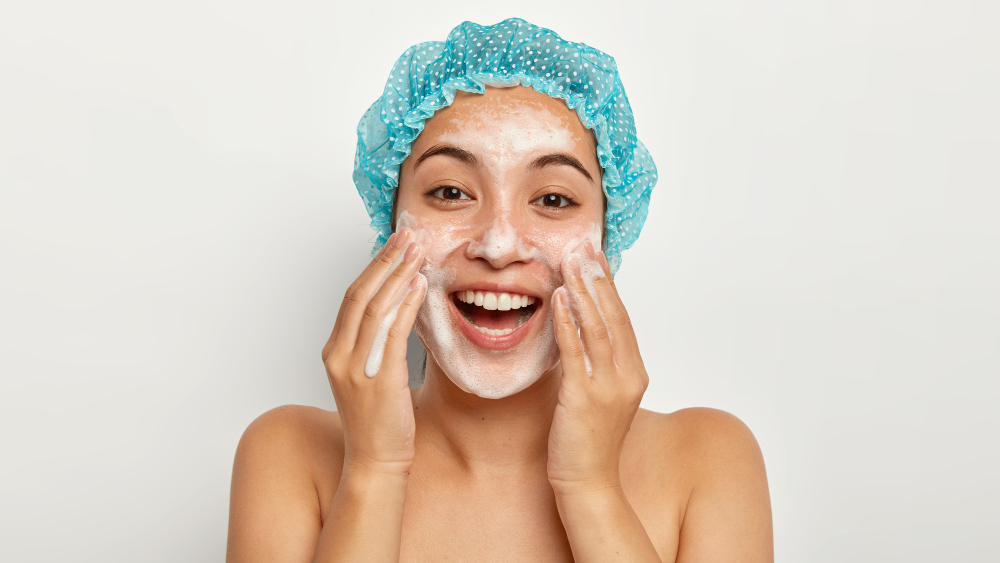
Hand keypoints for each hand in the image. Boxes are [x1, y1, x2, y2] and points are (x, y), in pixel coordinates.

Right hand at [321, 228, 425, 478]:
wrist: (376, 461)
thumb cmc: (379, 420)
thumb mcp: (370, 375)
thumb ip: (378, 343)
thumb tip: (399, 308)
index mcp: (335, 351)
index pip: (352, 297)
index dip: (373, 267)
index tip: (394, 244)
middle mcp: (339, 355)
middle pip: (360, 294)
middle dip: (385, 260)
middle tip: (406, 235)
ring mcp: (356, 367)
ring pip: (375, 307)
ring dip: (398, 274)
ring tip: (417, 251)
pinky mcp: (379, 378)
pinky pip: (392, 332)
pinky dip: (406, 305)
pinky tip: (419, 286)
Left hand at [547, 243, 648, 493]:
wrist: (588, 483)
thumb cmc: (588, 442)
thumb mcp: (600, 396)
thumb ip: (596, 365)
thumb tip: (579, 333)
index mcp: (635, 374)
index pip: (622, 319)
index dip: (608, 287)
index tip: (596, 258)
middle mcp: (628, 376)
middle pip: (614, 316)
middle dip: (598, 279)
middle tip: (584, 248)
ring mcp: (608, 388)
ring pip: (598, 328)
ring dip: (583, 292)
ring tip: (571, 263)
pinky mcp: (584, 398)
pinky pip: (575, 351)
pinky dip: (568, 322)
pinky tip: (559, 299)